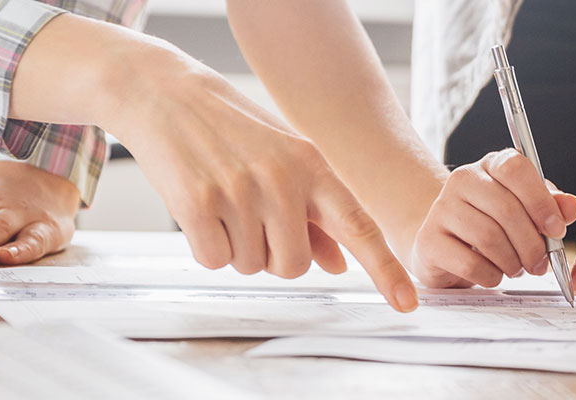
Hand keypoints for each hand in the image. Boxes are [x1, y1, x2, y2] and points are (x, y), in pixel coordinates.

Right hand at [98, 50, 417, 311]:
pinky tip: (200, 209)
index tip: (407, 304)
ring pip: (252, 266)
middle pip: (294, 266)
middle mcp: (283, 179)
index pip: (359, 226)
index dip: (384, 269)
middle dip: (272, 254)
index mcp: (314, 166)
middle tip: (250, 214)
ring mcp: (239, 190)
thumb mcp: (286, 159)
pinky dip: (206, 246)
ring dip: (236, 247)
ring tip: (223, 202)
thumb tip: (340, 264)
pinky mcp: (197, 202)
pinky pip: (213, 260)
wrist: (168, 96)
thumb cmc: (234, 131)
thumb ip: (316, 212)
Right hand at [410, 149, 575, 287]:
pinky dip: (491, 276)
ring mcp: (441, 209)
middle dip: (532, 244)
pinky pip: (470, 263)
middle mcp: (462, 180)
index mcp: (490, 165)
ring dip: (513, 262)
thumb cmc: (493, 225)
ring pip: (489, 238)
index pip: (515, 168)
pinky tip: (494, 275)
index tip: (556, 230)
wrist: (446, 246)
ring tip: (518, 269)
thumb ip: (552, 207)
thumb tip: (572, 206)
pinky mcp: (429, 241)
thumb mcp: (527, 212)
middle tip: (542, 264)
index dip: (540, 201)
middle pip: (506, 209)